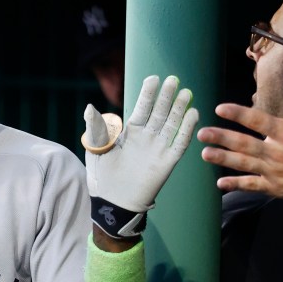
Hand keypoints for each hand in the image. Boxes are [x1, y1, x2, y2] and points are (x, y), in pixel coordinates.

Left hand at [84, 75, 198, 236]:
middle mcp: (147, 137)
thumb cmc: (101, 177)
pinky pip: (180, 143)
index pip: (142, 108)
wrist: (113, 203)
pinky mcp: (167, 162)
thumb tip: (89, 106)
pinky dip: (187, 129)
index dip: (148, 94)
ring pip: (172, 124)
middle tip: (173, 79)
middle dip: (166, 96)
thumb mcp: (95, 150)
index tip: (153, 78)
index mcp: (130, 132)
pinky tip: (193, 114)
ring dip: (179, 109)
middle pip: (160, 112)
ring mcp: (158, 148)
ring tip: (185, 92)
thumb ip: (96, 128)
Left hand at [197, 69, 282, 201]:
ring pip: (244, 164)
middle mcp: (278, 152)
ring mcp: (275, 171)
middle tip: (202, 133)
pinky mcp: (276, 188)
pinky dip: (236, 184)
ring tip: (204, 153)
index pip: (259, 120)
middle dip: (221, 138)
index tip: (220, 108)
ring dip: (223, 158)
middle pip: (244, 144)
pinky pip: (252, 186)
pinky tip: (220, 182)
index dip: (238, 114)